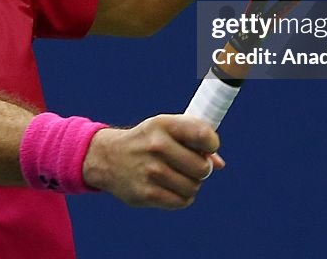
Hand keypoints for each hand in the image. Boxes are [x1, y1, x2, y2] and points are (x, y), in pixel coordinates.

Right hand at [82, 114, 224, 209]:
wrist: (107, 158)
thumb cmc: (146, 141)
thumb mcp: (166, 129)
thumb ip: (194, 140)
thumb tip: (219, 164)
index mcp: (163, 124)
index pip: (203, 135)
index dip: (211, 144)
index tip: (207, 147)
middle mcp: (156, 146)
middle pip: (202, 168)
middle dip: (202, 169)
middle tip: (190, 166)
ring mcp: (150, 171)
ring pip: (193, 187)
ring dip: (191, 184)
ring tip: (178, 176)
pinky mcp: (146, 194)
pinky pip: (182, 201)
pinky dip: (182, 197)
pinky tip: (172, 188)